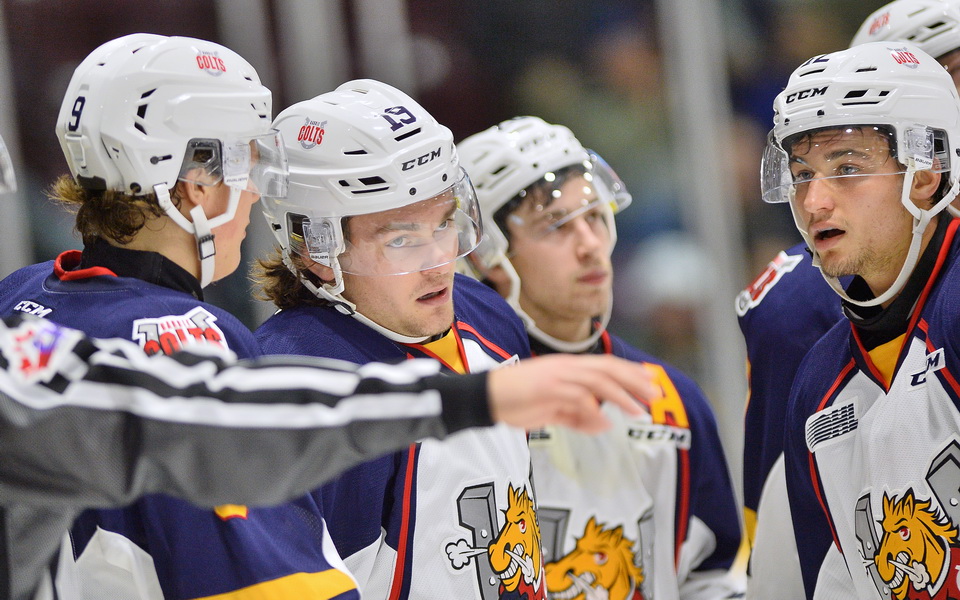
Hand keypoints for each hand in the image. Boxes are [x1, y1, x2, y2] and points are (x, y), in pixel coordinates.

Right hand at [486, 354, 656, 432]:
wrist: (487, 397)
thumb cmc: (519, 401)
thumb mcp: (554, 411)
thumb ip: (578, 416)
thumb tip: (605, 423)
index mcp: (569, 367)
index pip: (606, 365)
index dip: (630, 372)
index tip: (651, 382)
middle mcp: (567, 367)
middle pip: (609, 369)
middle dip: (635, 381)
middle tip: (655, 394)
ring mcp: (558, 376)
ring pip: (598, 381)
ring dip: (621, 395)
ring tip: (638, 410)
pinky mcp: (548, 388)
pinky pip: (578, 398)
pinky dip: (593, 409)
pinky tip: (604, 421)